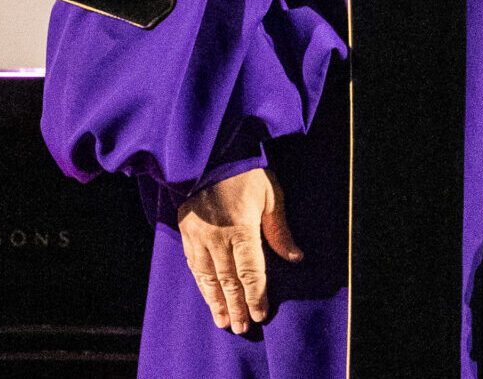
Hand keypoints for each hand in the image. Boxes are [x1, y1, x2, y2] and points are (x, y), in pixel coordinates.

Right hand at [177, 166, 302, 333]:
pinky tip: (208, 297)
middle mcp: (218, 237)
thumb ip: (279, 230)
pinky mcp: (187, 233)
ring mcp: (199, 237)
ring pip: (209, 278)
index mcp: (242, 228)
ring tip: (223, 322)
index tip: (261, 314)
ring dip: (217, 302)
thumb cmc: (247, 173)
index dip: (257, 295)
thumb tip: (295, 258)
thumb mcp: (271, 195)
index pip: (250, 271)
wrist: (211, 155)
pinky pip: (194, 266)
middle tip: (242, 328)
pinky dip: (202, 285)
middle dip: (237, 306)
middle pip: (229, 280)